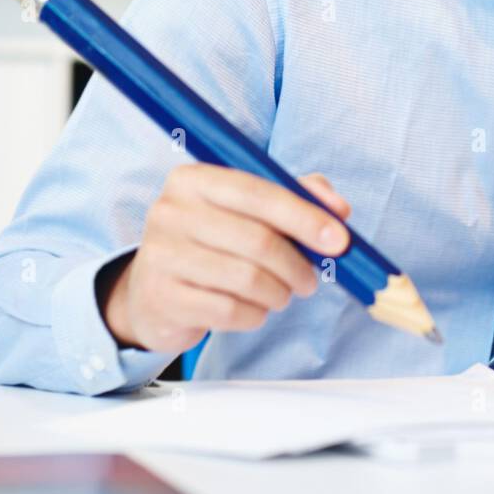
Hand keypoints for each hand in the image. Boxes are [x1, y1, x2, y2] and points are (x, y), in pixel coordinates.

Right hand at [100, 167, 351, 354]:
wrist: (153, 292)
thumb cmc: (213, 242)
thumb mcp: (249, 210)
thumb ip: (297, 197)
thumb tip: (339, 208)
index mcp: (194, 178)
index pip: (259, 193)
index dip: (305, 217)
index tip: (340, 241)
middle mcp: (170, 211)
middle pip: (257, 240)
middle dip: (297, 265)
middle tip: (310, 281)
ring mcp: (160, 256)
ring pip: (246, 279)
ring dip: (278, 293)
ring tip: (282, 295)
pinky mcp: (161, 298)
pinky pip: (228, 311)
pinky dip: (254, 315)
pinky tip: (254, 309)